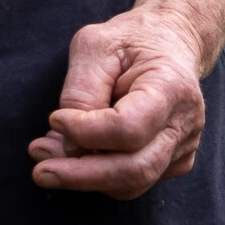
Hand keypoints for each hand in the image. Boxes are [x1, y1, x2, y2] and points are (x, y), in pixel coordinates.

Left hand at [30, 6, 208, 197]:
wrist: (167, 42)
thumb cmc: (128, 41)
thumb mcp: (95, 45)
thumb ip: (82, 92)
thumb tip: (70, 142)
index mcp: (171, 88)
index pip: (129, 128)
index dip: (87, 131)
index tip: (54, 119)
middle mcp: (184, 123)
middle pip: (135, 168)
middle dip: (81, 175)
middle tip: (40, 171)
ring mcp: (183, 146)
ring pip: (133, 183)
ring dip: (84, 177)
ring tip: (46, 156)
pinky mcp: (173, 161)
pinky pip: (133, 181)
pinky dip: (97, 174)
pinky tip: (70, 152)